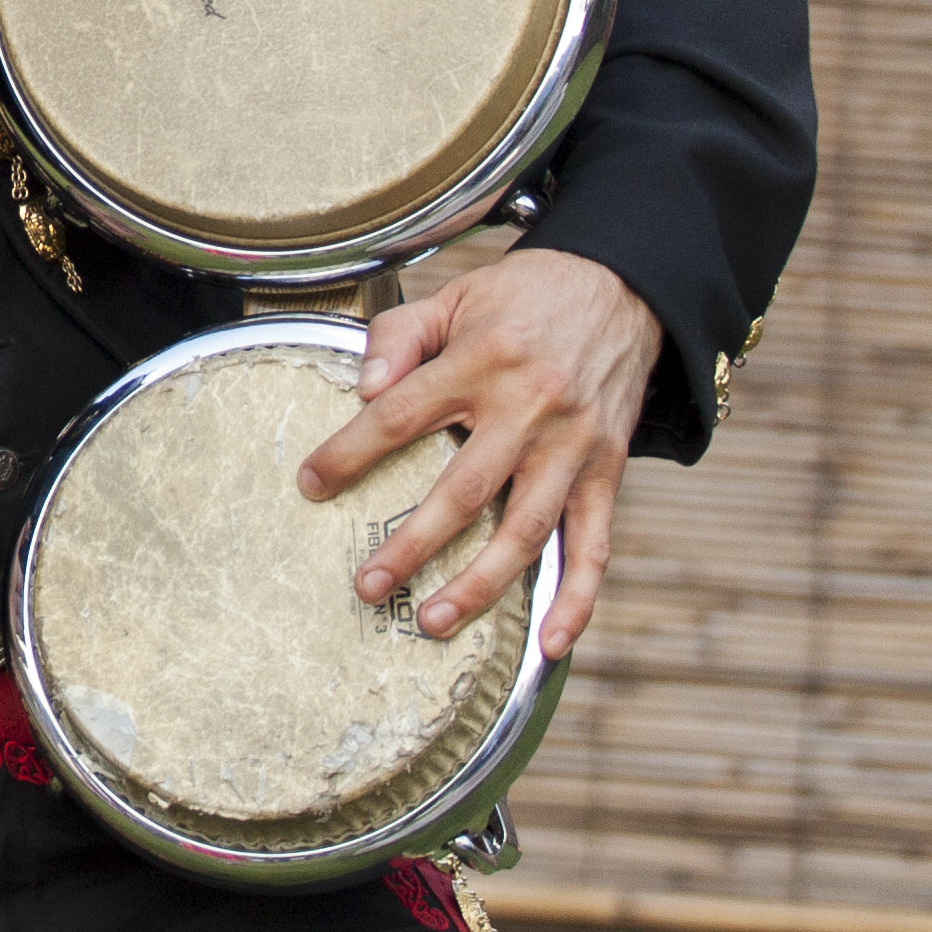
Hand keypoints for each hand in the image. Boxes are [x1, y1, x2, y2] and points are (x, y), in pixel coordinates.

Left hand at [297, 246, 663, 655]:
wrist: (622, 287)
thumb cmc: (523, 298)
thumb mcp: (453, 297)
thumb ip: (398, 338)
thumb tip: (362, 391)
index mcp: (482, 362)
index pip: (401, 414)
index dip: (350, 452)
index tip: (310, 484)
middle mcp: (531, 409)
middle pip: (464, 489)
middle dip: (412, 544)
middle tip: (367, 586)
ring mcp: (574, 447)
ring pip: (526, 529)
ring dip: (481, 584)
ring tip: (433, 621)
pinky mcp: (608, 472)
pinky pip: (596, 545)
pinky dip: (578, 599)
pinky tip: (550, 644)